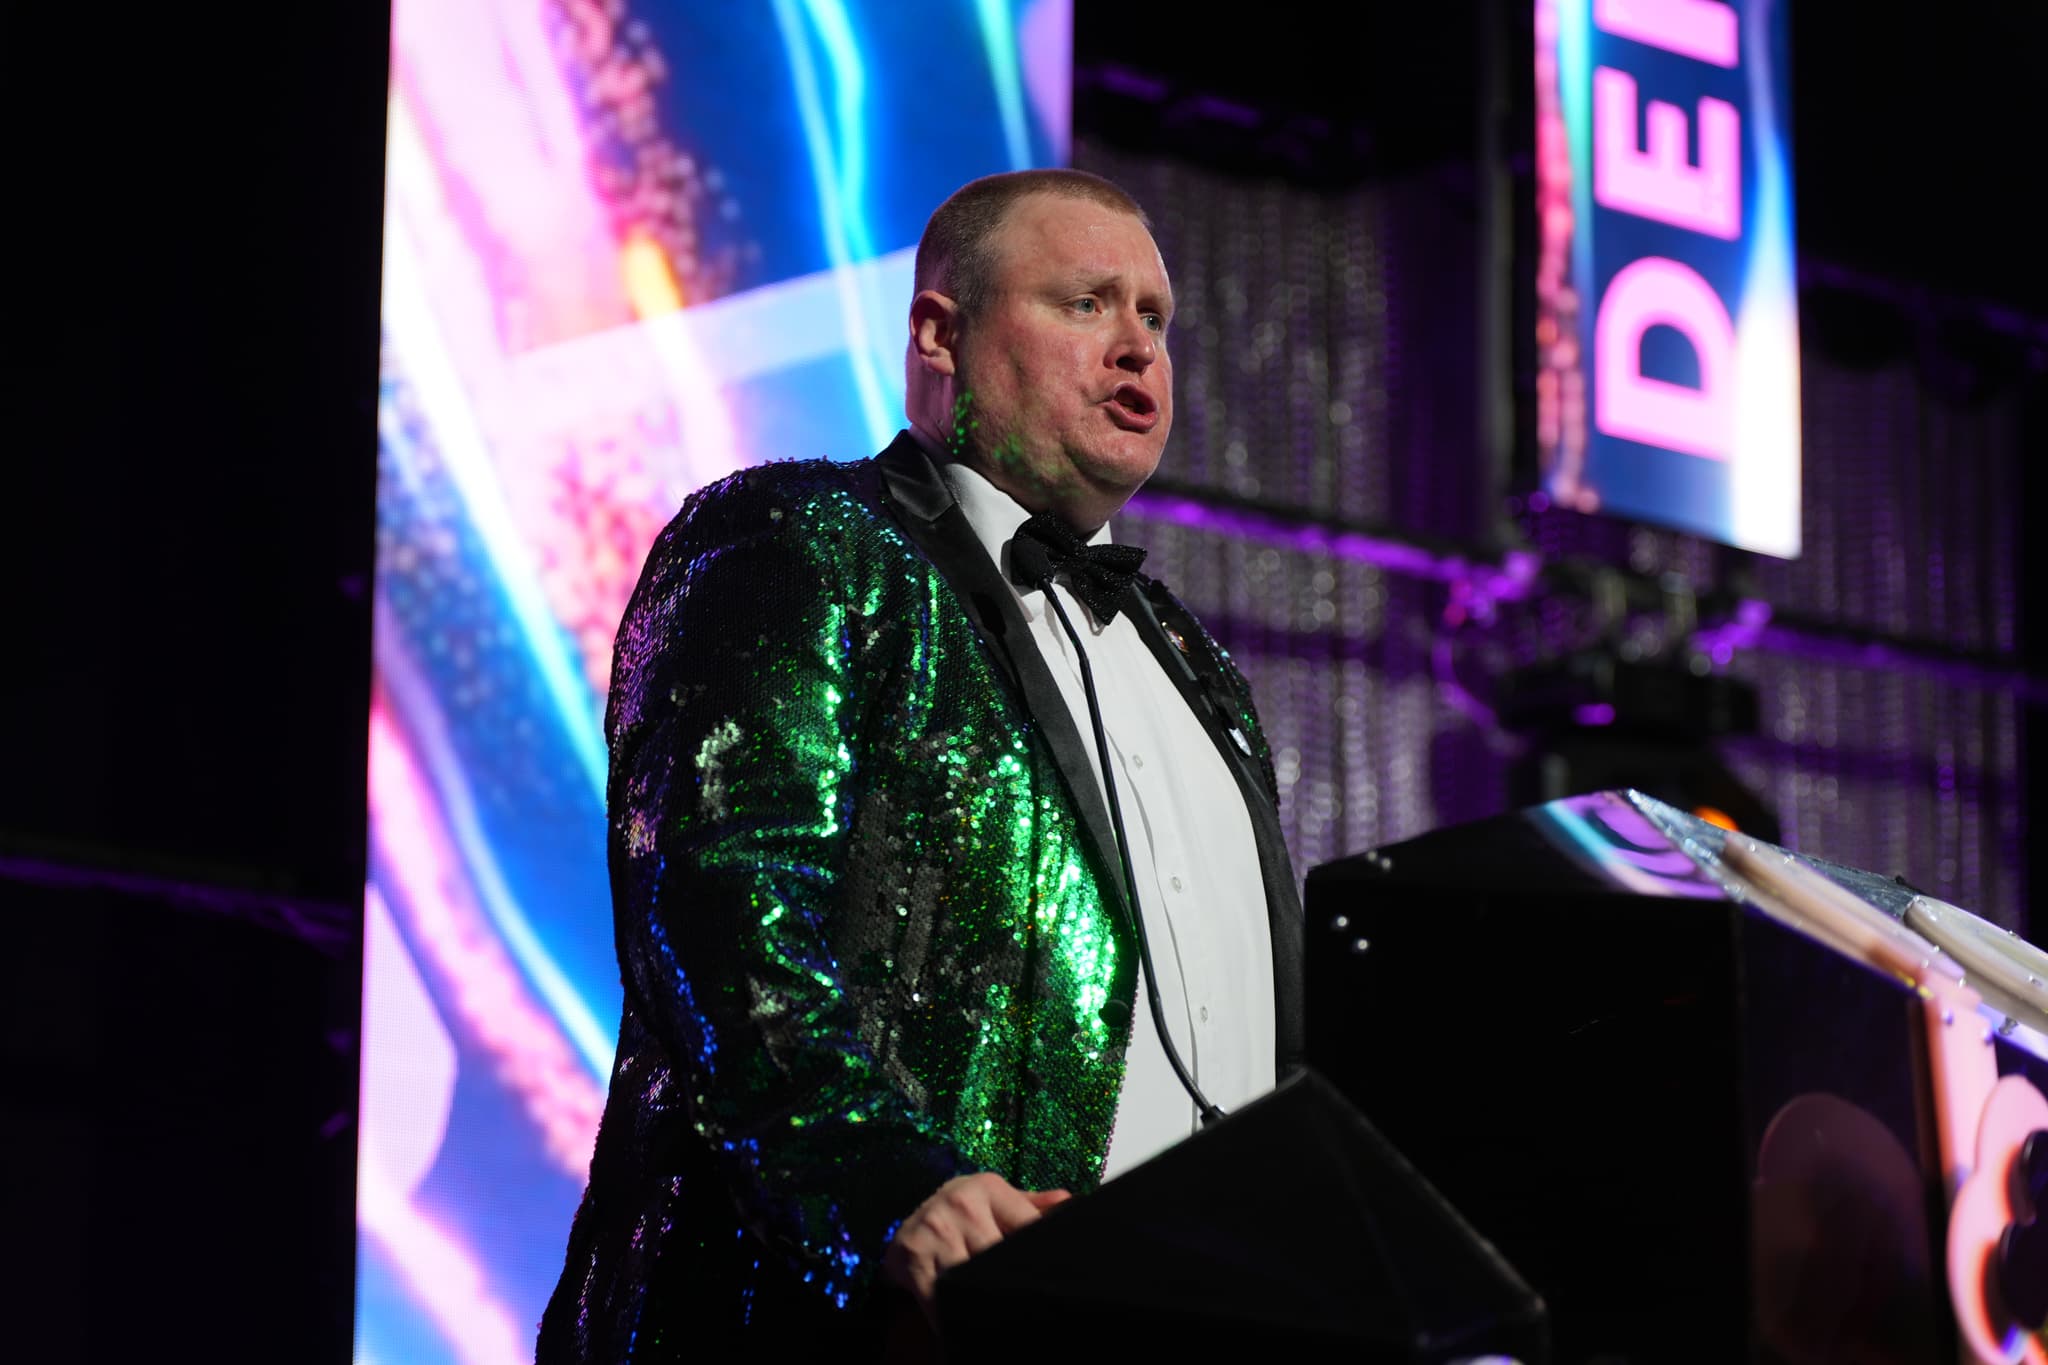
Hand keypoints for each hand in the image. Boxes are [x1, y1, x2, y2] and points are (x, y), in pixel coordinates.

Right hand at [883, 1172, 1070, 1314]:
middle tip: (1021, 1295)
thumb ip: (1031, 1205)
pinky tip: (963, 1320)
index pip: (1028, 1225)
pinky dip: (953, 1314)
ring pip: (974, 1277)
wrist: (902, 1225)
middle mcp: (962, 1203)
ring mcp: (936, 1230)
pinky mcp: (914, 1259)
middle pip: (1002, 1255)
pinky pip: (942, 1297)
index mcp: (988, 1188)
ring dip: (985, 1298)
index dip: (1038, 1254)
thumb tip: (1070, 1203)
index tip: (1046, 1273)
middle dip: (1011, 1279)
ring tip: (996, 1308)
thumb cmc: (959, 1214)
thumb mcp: (993, 1201)